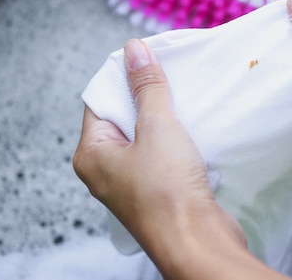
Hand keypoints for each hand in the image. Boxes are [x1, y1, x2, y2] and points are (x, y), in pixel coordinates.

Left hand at [74, 39, 271, 279]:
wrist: (198, 241)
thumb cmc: (168, 190)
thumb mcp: (157, 126)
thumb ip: (146, 87)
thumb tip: (134, 51)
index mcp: (92, 154)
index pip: (100, 101)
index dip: (123, 77)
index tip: (147, 58)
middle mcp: (107, 169)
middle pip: (123, 117)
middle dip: (147, 96)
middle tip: (170, 75)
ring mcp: (132, 182)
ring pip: (146, 135)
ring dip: (165, 117)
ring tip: (184, 97)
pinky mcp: (158, 190)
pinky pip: (162, 153)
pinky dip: (176, 138)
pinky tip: (193, 125)